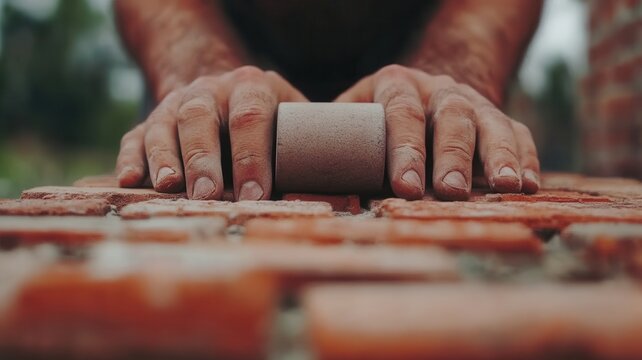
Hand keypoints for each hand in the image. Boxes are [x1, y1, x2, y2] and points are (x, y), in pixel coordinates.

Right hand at [116, 66, 306, 199]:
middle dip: (204, 158)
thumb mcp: (292, 123)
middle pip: (200, 118)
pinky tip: (129, 182)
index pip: (250, 116)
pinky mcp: (151, 123)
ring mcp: (176, 105)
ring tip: (168, 187)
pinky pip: (135, 137)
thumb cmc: (271, 123)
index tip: (255, 195)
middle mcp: (209, 90)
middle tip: (208, 195)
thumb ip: (308, 148)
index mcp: (251, 86)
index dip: (252, 156)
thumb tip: (335, 189)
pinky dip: (131, 159)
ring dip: (165, 158)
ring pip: (164, 125)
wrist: (226, 94)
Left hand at [336, 65, 539, 199]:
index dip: (404, 149)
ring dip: (499, 154)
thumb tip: (311, 193)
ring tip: (507, 187)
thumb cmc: (371, 126)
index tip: (404, 187)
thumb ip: (336, 149)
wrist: (412, 99)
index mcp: (393, 84)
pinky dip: (525, 157)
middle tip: (451, 191)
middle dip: (452, 154)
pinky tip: (528, 185)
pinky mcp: (495, 117)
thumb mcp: (350, 126)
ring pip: (490, 120)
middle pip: (450, 114)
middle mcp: (435, 88)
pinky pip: (517, 131)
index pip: (400, 112)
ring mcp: (469, 100)